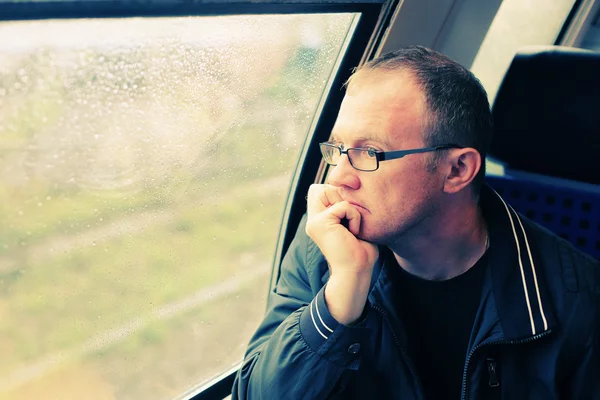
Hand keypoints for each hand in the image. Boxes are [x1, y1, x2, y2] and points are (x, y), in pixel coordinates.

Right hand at [305, 184, 378, 323]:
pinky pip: (343, 205)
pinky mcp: (320, 223)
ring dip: (348, 206)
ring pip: (329, 190)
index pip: (320, 190)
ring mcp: (314, 221)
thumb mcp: (352, 224)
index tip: (348, 214)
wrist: (356, 272)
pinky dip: (354, 217)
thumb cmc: (360, 251)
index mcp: (318, 220)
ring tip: (351, 226)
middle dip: (340, 197)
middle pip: (321, 188)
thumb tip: (349, 189)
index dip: (336, 194)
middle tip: (349, 219)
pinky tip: (353, 232)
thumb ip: (345, 208)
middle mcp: (312, 220)